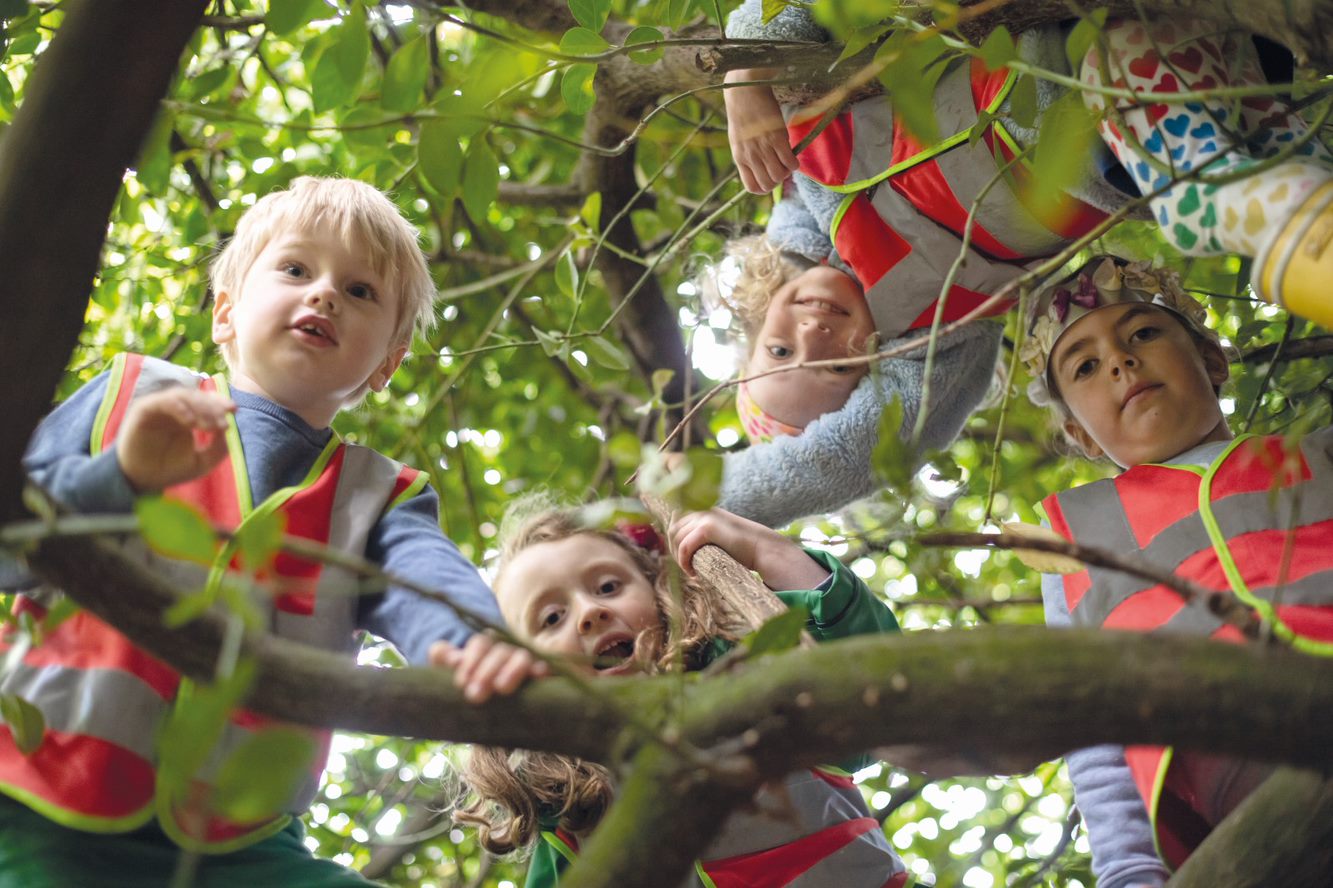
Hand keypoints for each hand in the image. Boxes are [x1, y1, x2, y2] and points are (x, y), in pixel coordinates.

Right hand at [116, 387, 234, 492]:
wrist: (143, 481)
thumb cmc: (171, 470)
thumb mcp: (203, 462)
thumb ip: (219, 448)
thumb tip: (226, 429)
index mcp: (189, 416)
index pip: (207, 401)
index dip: (220, 402)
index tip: (233, 410)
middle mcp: (175, 409)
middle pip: (197, 396)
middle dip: (213, 408)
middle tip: (221, 424)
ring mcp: (159, 408)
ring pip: (182, 395)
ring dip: (199, 408)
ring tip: (207, 426)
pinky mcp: (144, 410)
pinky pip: (163, 401)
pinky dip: (179, 407)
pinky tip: (190, 422)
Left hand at [429, 635, 549, 703]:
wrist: (492, 728)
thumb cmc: (470, 698)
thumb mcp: (451, 682)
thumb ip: (444, 662)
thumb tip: (447, 655)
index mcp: (485, 651)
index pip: (481, 644)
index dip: (471, 660)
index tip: (460, 682)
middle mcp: (506, 654)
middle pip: (499, 651)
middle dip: (486, 670)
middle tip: (475, 695)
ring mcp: (526, 665)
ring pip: (521, 657)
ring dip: (511, 669)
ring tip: (501, 688)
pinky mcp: (542, 678)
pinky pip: (545, 668)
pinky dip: (541, 669)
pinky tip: (537, 676)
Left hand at [669, 507, 828, 590]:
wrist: (763, 549)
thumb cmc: (742, 548)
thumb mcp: (718, 537)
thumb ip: (700, 536)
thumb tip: (678, 546)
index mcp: (703, 509)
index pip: (675, 522)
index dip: (673, 542)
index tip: (682, 559)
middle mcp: (702, 510)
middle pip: (672, 531)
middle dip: (674, 552)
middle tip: (687, 568)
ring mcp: (704, 516)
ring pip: (676, 539)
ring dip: (680, 559)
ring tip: (692, 571)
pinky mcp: (707, 528)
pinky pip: (684, 546)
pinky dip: (684, 562)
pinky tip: (694, 573)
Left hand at [723, 70, 799, 193]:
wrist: (744, 89)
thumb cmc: (744, 112)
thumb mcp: (740, 138)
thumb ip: (749, 154)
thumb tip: (765, 166)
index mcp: (740, 157)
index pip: (752, 187)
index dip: (764, 187)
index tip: (770, 177)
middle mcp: (750, 156)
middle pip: (768, 184)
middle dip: (777, 180)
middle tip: (781, 167)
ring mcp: (763, 148)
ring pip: (779, 176)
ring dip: (786, 172)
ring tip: (786, 159)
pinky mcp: (777, 138)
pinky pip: (790, 162)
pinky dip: (794, 163)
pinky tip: (792, 154)